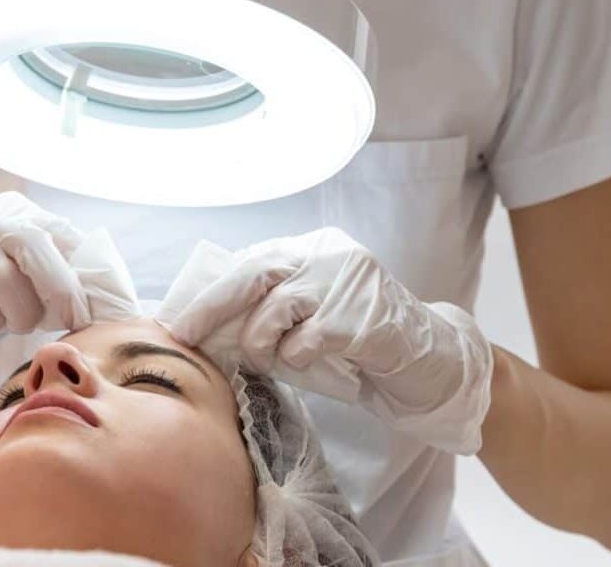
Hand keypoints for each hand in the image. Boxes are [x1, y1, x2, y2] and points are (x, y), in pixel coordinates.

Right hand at [0, 191, 139, 377]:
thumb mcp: (29, 268)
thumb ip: (66, 270)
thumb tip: (116, 296)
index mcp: (22, 212)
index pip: (65, 234)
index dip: (88, 273)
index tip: (99, 307)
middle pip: (35, 245)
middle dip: (61, 290)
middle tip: (72, 320)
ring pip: (9, 284)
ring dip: (22, 315)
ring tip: (14, 317)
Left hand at [166, 227, 493, 453]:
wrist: (430, 362)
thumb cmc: (356, 344)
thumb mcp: (307, 316)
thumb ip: (266, 309)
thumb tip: (204, 324)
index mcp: (311, 247)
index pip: (248, 261)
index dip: (211, 290)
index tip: (180, 318)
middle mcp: (329, 253)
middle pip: (254, 272)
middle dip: (212, 306)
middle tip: (187, 336)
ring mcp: (348, 280)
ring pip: (276, 306)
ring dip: (260, 341)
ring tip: (268, 357)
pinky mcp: (363, 315)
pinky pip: (308, 339)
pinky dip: (296, 356)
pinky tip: (307, 361)